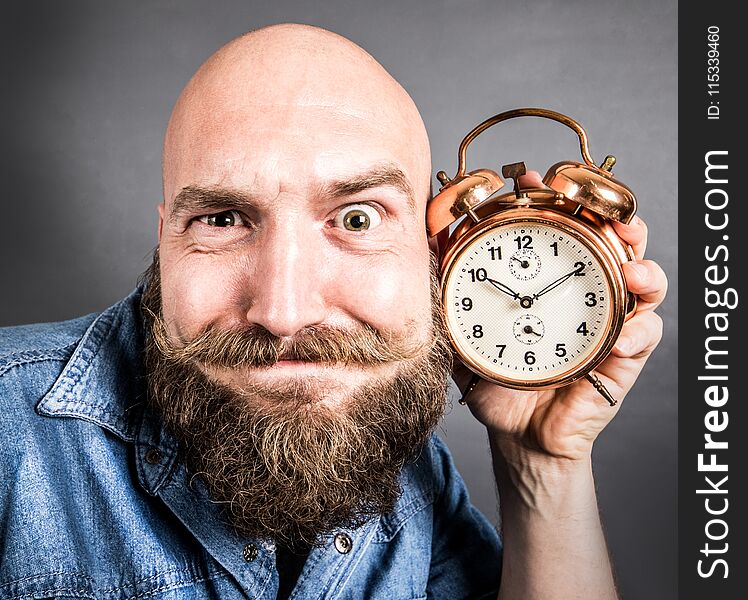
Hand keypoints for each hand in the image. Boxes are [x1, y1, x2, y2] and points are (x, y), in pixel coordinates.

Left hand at [454, 172, 667, 463]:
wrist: (516, 432)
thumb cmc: (495, 377)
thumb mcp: (466, 330)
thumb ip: (450, 292)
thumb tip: (426, 244)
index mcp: (549, 282)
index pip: (561, 229)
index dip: (553, 199)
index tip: (532, 181)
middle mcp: (584, 294)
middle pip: (615, 246)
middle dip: (621, 224)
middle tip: (613, 218)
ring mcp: (607, 324)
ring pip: (644, 285)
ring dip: (644, 271)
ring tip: (632, 270)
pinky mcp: (621, 359)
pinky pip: (643, 338)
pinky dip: (638, 333)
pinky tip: (623, 336)